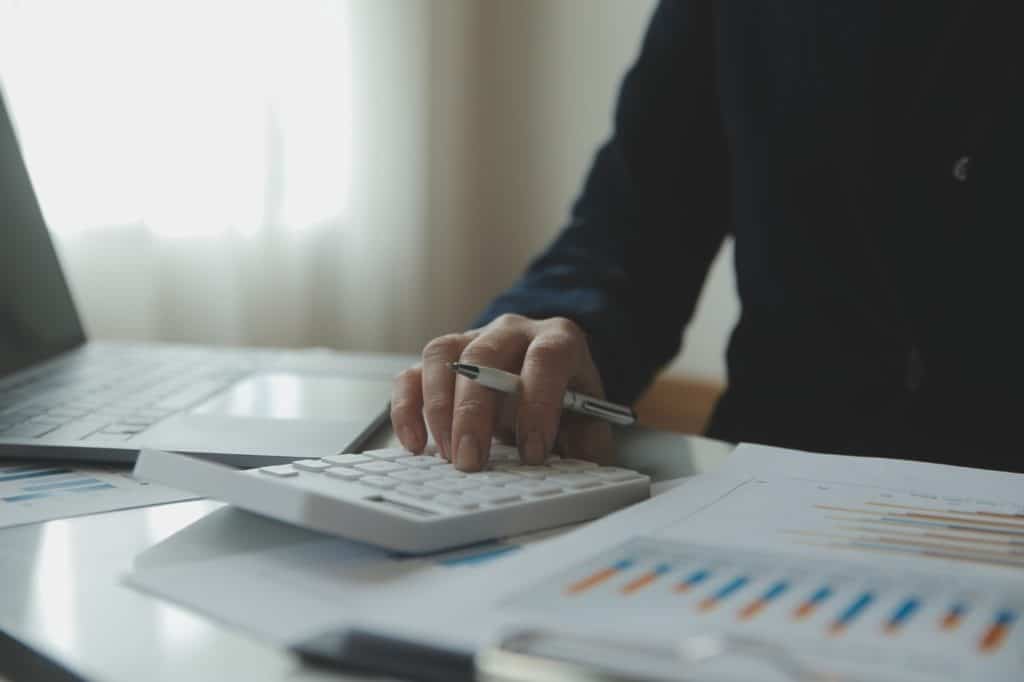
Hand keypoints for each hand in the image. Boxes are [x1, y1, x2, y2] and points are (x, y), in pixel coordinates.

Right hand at [390, 314, 613, 470]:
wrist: (547, 371)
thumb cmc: (567, 396)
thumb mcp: (590, 416)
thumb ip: (589, 439)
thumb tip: (578, 465)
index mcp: (557, 339)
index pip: (545, 359)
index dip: (537, 406)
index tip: (532, 453)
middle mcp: (511, 331)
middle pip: (483, 358)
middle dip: (474, 413)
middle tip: (471, 461)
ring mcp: (471, 339)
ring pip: (441, 356)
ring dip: (438, 409)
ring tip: (448, 455)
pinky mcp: (441, 359)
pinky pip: (412, 374)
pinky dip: (408, 408)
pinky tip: (415, 443)